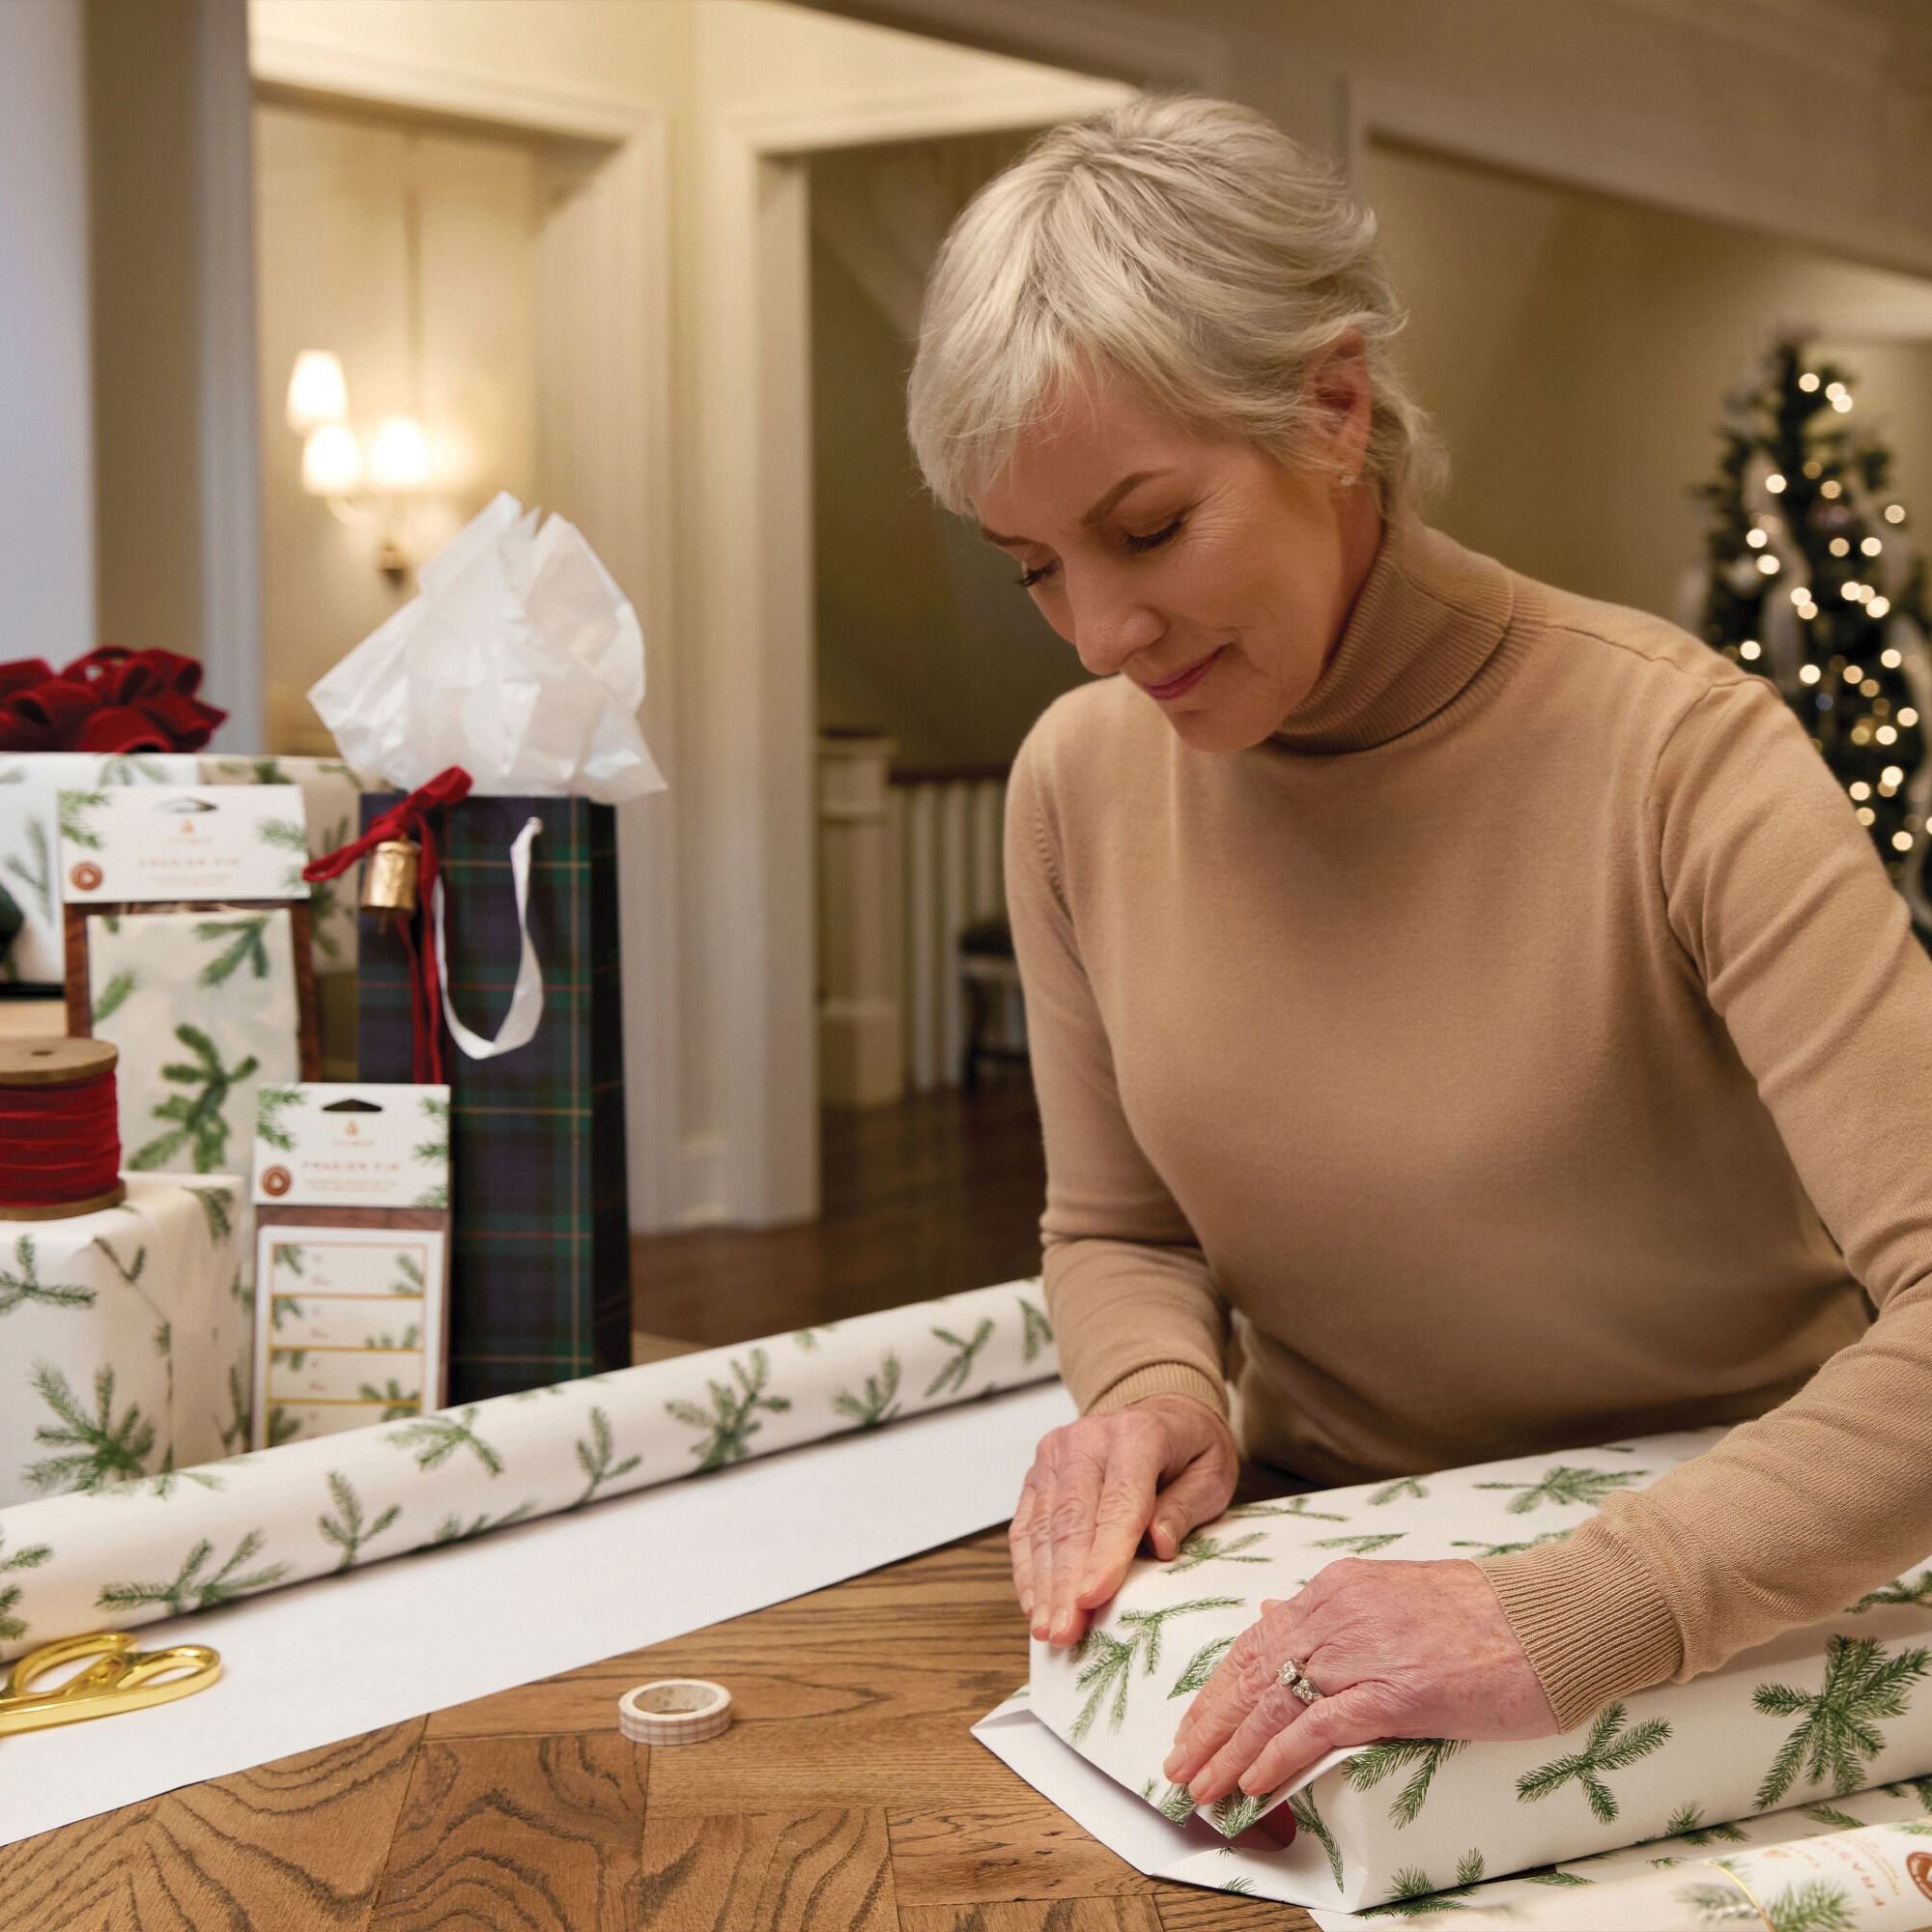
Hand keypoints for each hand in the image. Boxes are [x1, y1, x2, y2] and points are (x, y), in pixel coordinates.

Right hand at [1010, 1395, 1238, 1647]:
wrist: (1161, 1413)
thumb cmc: (1190, 1450)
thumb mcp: (1211, 1475)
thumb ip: (1184, 1508)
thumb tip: (1159, 1545)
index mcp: (1137, 1434)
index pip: (1119, 1503)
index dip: (1104, 1555)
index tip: (1091, 1599)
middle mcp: (1087, 1439)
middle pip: (1072, 1520)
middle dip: (1065, 1582)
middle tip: (1064, 1631)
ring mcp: (1055, 1454)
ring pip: (1044, 1528)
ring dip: (1044, 1583)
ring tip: (1048, 1629)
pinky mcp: (1038, 1473)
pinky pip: (1026, 1525)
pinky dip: (1028, 1567)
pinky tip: (1034, 1602)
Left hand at [1162, 1557, 1560, 1804]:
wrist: (1552, 1618)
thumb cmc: (1484, 1615)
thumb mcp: (1391, 1595)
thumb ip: (1331, 1609)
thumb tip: (1270, 1613)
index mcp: (1336, 1587)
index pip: (1256, 1642)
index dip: (1218, 1691)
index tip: (1194, 1727)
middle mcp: (1338, 1610)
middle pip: (1252, 1673)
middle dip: (1209, 1726)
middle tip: (1179, 1767)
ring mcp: (1365, 1650)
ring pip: (1274, 1702)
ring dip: (1231, 1751)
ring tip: (1203, 1787)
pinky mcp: (1397, 1691)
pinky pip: (1320, 1726)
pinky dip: (1279, 1755)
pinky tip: (1254, 1780)